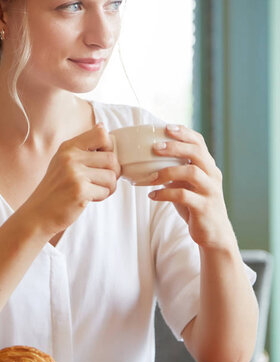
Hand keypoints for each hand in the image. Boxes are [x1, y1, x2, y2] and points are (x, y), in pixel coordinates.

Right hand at [22, 124, 119, 236]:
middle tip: (100, 180)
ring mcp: (74, 173)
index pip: (102, 134)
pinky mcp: (79, 190)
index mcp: (68, 147)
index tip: (103, 160)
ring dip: (108, 187)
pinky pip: (105, 191)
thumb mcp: (64, 160)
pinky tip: (88, 198)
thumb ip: (84, 146)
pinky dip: (101, 197)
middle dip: (112, 173)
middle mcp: (70, 157)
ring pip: (112, 176)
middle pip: (112, 158)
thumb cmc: (55, 188)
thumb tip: (103, 127)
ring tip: (94, 190)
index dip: (109, 148)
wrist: (38, 213)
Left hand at [147, 124, 235, 250]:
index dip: (184, 133)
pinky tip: (152, 195)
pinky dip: (165, 193)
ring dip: (168, 171)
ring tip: (151, 176)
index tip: (167, 127)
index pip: (199, 143)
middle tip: (156, 147)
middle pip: (197, 153)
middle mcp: (212, 175)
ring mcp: (210, 191)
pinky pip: (184, 195)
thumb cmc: (196, 206)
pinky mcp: (204, 207)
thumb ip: (175, 171)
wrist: (214, 234)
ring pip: (192, 172)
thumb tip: (148, 160)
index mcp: (208, 167)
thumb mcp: (186, 185)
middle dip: (176, 146)